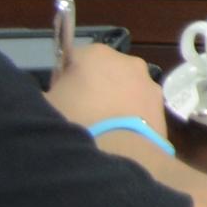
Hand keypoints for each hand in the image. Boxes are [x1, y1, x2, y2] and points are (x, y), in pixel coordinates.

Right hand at [48, 39, 169, 132]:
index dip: (63, 80)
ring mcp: (148, 83)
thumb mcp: (44, 106)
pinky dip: (131, 120)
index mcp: (94, 54)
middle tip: (79, 117)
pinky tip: (120, 138)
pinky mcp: (162, 107)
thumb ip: (50, 93)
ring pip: (125, 90)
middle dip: (93, 90)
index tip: (59, 100)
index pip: (72, 60)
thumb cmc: (73, 123)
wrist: (116, 153)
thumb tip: (55, 95)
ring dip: (115, 104)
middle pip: (103, 73)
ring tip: (101, 132)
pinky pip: (140, 109)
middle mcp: (126, 61)